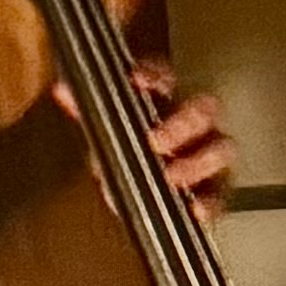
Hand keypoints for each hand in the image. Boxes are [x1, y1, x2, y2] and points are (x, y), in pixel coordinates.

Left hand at [61, 60, 235, 216]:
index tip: (136, 81)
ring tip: (171, 177)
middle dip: (182, 123)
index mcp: (165, 102)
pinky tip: (194, 209)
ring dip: (197, 162)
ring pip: (222, 148)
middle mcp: (194, 124)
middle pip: (205, 109)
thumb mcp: (106, 133)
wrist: (144, 194)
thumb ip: (87, 112)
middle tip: (156, 141)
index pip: (165, 78)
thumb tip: (63, 91)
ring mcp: (208, 155)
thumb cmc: (131, 154)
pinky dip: (210, 203)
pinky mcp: (215, 190)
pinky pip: (221, 195)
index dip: (154, 76)